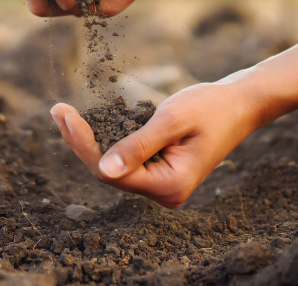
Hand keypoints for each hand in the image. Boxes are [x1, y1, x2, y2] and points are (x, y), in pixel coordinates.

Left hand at [48, 82, 260, 207]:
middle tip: (57, 110)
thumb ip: (138, 145)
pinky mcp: (159, 170)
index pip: (111, 172)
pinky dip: (107, 138)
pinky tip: (87, 121)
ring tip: (64, 113)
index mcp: (169, 186)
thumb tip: (104, 169)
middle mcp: (164, 192)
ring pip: (114, 165)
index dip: (83, 144)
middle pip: (108, 172)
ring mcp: (161, 184)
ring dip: (90, 139)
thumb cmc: (211, 107)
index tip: (63, 114)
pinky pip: (125, 158)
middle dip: (81, 141)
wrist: (240, 104)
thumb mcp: (172, 120)